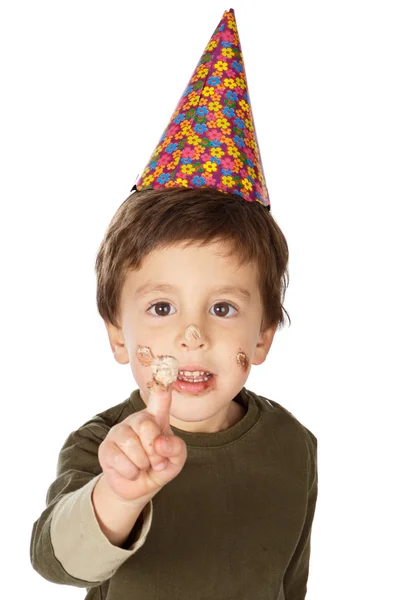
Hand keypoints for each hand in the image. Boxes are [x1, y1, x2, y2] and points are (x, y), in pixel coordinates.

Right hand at [98, 383, 186, 504]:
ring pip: (133, 445)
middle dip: (155, 450)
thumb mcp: (176, 460)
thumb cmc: (159, 466)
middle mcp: (137, 420)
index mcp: (156, 418)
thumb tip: (159, 443)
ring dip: (143, 463)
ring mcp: (120, 432)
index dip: (162, 382)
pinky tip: (132, 471)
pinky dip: (132, 472)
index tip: (165, 363)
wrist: (138, 487)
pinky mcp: (106, 448)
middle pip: (147, 424)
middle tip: (157, 460)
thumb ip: (175, 449)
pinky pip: (121, 460)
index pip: (160, 397)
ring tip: (143, 466)